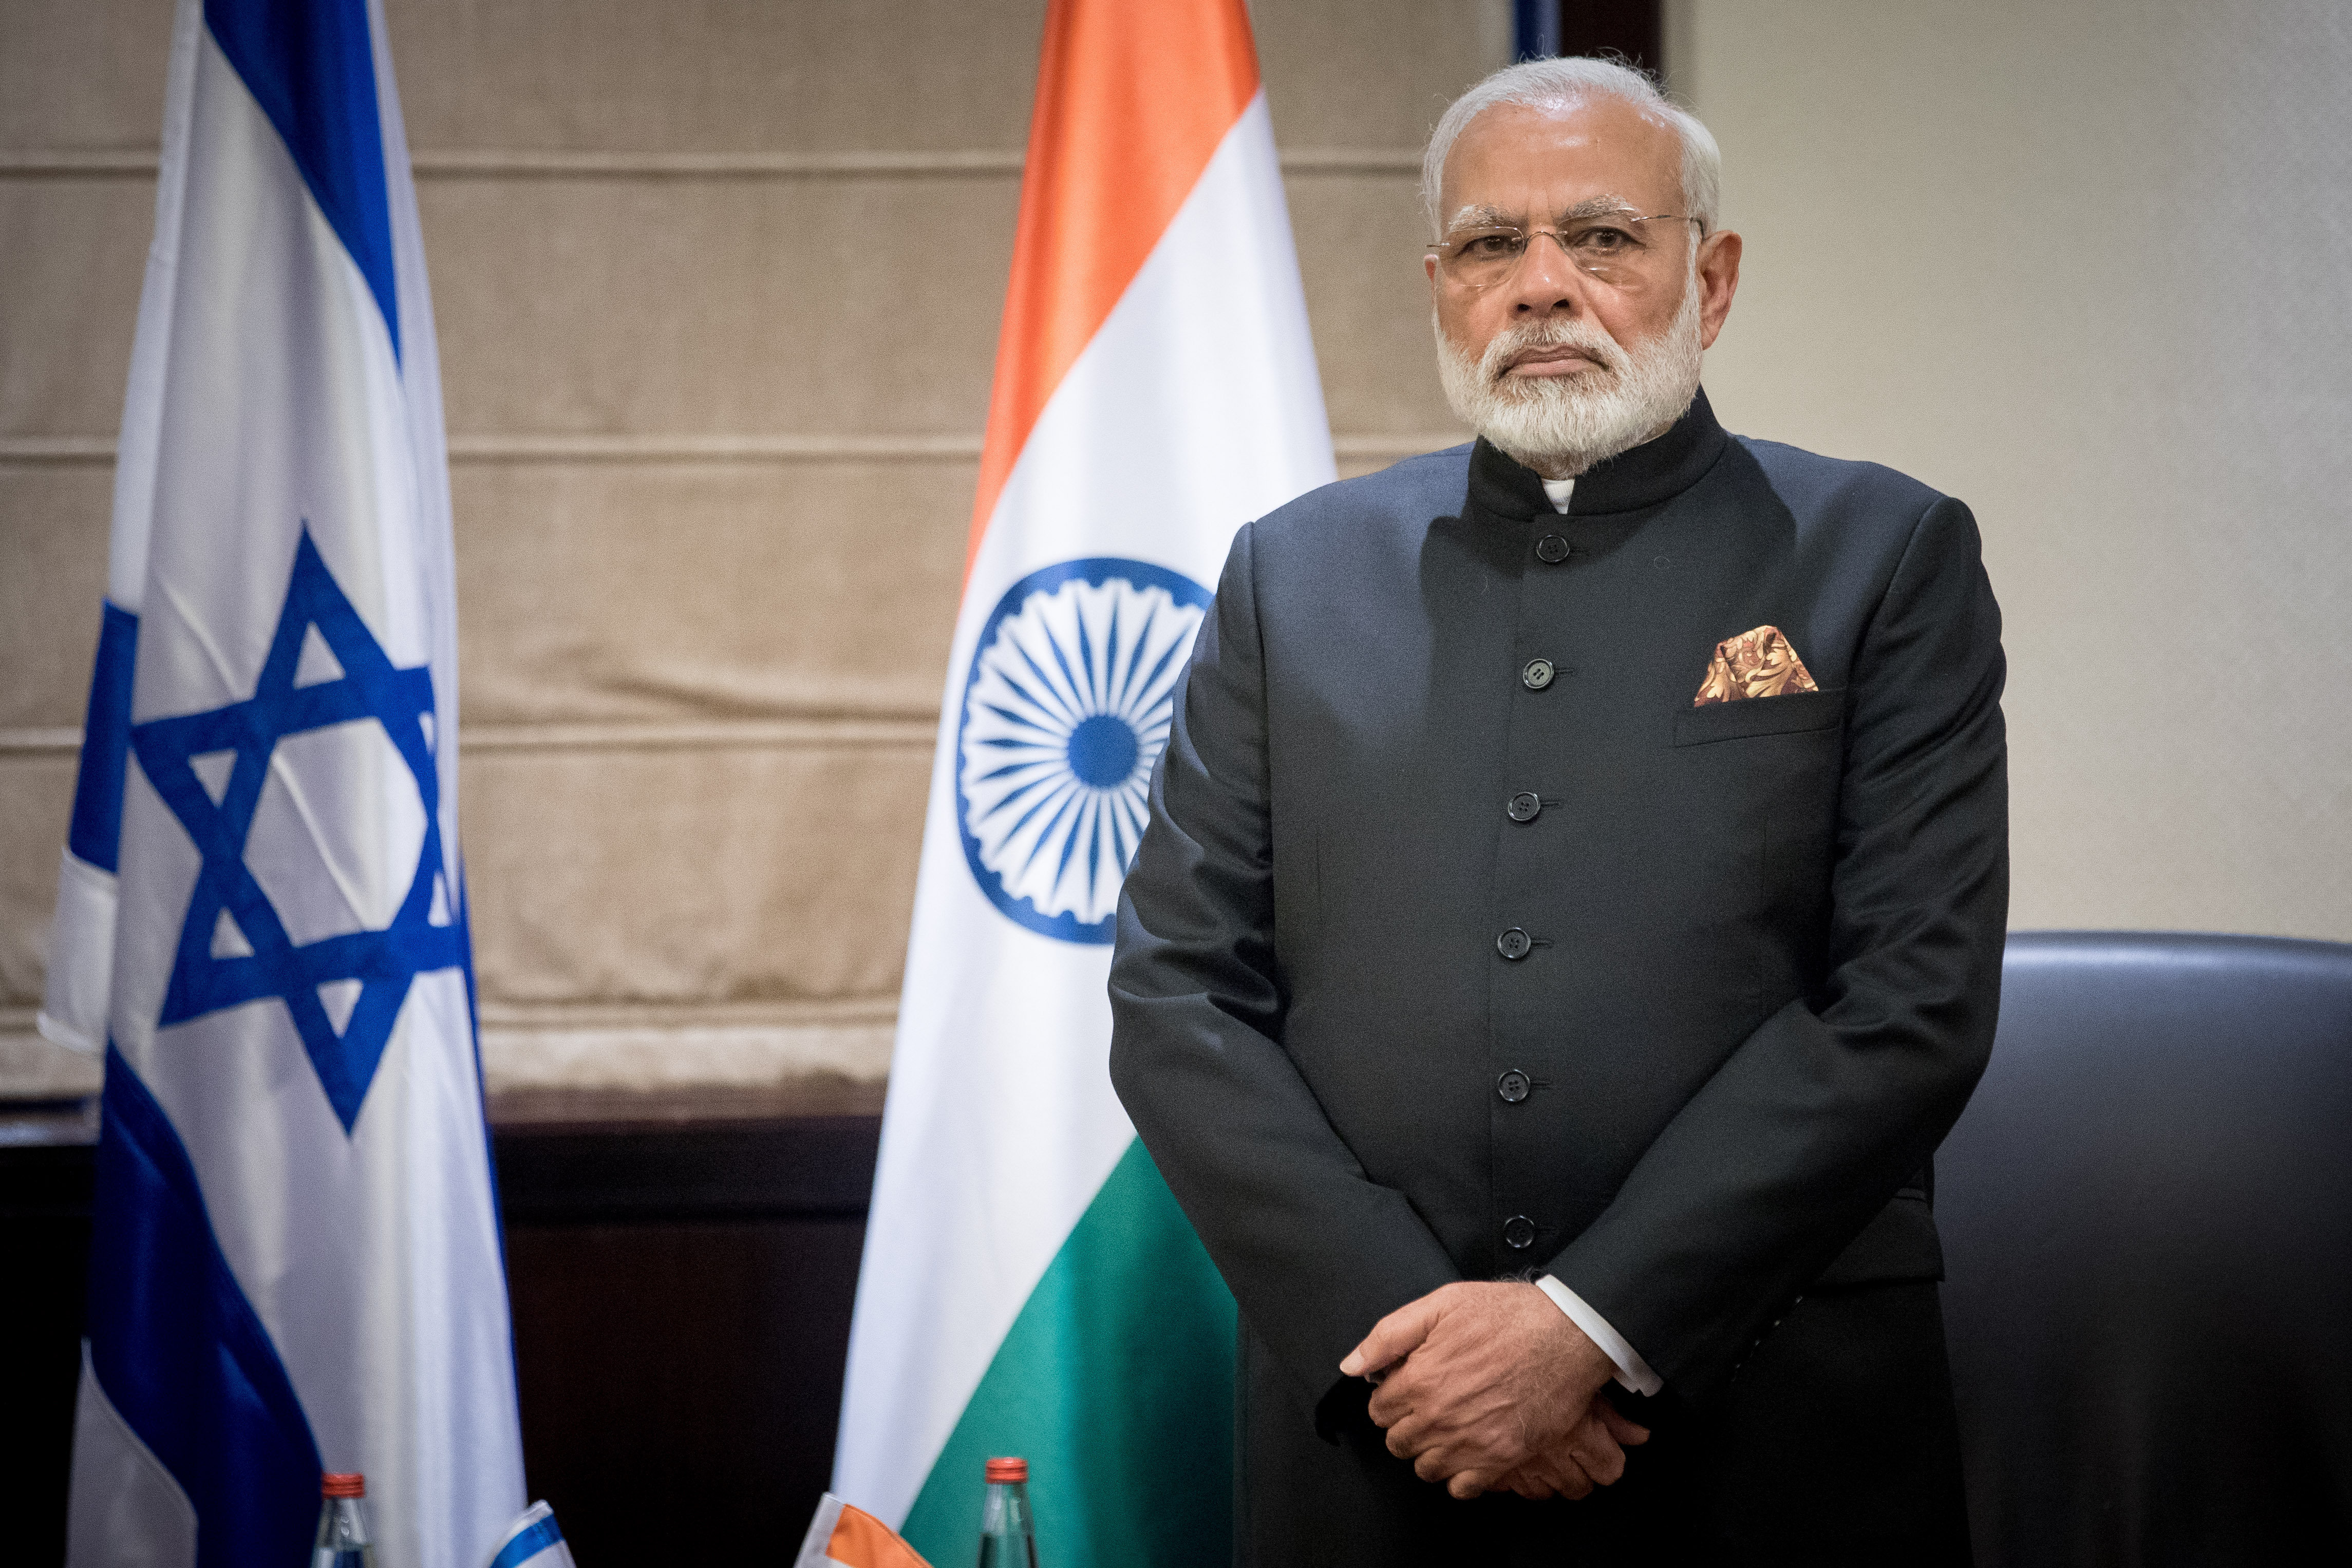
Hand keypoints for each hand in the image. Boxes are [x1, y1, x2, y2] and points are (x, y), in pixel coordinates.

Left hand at [1338, 1281, 1644, 1498]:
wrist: (1567, 1335)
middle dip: (1406, 1425)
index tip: (1405, 1390)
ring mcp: (1470, 1442)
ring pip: (1425, 1468)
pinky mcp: (1501, 1458)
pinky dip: (1459, 1476)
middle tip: (1426, 1407)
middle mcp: (1439, 1417)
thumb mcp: (1440, 1305)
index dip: (1390, 1397)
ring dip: (1429, 1451)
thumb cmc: (1509, 1316)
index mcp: (1419, 1380)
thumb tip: (1353, 1364)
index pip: (1378, 1409)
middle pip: (1398, 1442)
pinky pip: (1462, 1488)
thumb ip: (1388, 1336)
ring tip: (1446, 1429)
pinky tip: (1467, 1451)